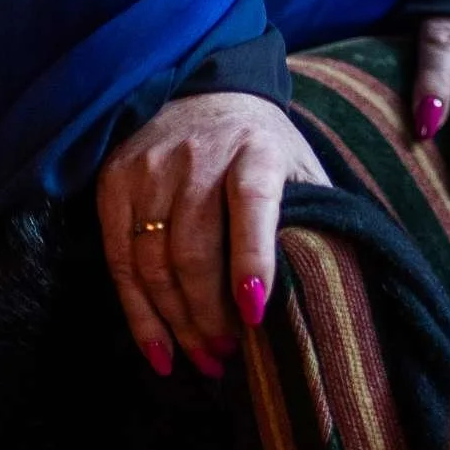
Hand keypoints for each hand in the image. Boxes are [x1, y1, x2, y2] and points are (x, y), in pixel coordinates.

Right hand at [98, 90, 329, 377]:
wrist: (200, 91)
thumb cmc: (260, 145)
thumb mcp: (298, 163)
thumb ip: (312, 212)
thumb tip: (334, 280)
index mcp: (256, 149)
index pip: (251, 203)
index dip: (252, 258)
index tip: (254, 312)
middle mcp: (198, 156)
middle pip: (195, 248)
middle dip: (210, 313)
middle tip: (228, 354)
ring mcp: (150, 170)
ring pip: (154, 263)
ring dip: (178, 323)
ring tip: (203, 358)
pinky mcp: (114, 184)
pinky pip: (120, 262)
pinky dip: (138, 315)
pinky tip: (160, 350)